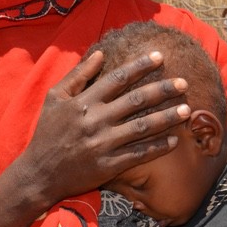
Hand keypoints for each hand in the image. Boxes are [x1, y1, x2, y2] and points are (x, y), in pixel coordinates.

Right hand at [18, 50, 189, 206]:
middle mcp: (95, 120)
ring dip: (167, 117)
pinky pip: (139, 154)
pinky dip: (158, 147)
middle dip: (162, 90)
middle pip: (136, 100)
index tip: (160, 57)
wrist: (40, 173)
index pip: (117, 78)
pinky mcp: (109, 166)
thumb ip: (77, 75)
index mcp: (83, 102)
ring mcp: (103, 144)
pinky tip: (175, 140)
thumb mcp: (55, 98)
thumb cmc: (47, 132)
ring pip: (142, 127)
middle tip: (183, 82)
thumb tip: (99, 53)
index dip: (140, 66)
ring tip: (187, 109)